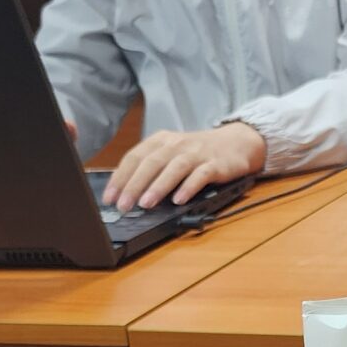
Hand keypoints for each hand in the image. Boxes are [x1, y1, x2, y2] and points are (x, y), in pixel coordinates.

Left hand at [105, 123, 267, 209]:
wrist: (237, 143)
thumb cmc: (198, 153)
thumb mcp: (171, 154)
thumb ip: (152, 170)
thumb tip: (126, 194)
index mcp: (161, 141)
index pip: (134, 157)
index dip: (120, 177)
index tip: (109, 197)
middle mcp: (177, 144)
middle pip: (151, 163)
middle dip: (134, 185)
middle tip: (123, 205)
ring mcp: (197, 153)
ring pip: (174, 168)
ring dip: (158, 186)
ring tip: (146, 204)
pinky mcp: (215, 164)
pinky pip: (201, 175)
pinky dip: (189, 187)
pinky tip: (179, 200)